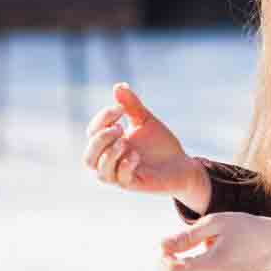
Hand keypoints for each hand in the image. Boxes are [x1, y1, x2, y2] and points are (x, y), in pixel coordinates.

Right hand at [82, 83, 210, 207]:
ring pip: (99, 171)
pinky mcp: (134, 184)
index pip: (93, 132)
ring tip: (125, 142)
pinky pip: (120, 180)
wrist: (181, 164)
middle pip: (88, 156)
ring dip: (109, 155)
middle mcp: (110, 161)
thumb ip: (131, 105)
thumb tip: (117, 86)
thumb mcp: (145, 120)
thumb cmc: (160, 143)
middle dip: (100, 140)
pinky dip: (124, 166)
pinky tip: (136, 156)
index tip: (120, 108)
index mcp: (109, 144)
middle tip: (120, 128)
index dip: (102, 118)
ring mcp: (120, 175)